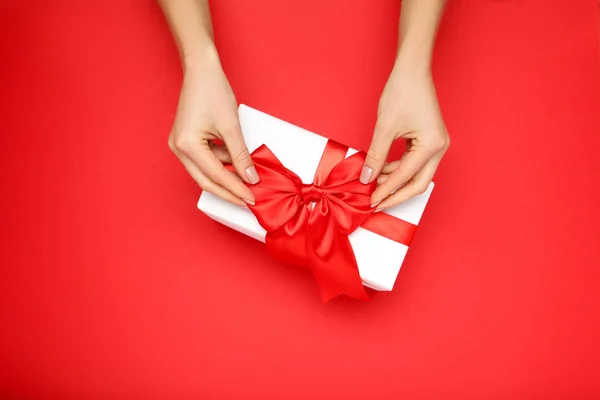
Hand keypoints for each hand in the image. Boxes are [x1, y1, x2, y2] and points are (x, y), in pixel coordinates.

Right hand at [168, 48, 258, 205]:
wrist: (201, 70)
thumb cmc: (213, 91)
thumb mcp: (231, 126)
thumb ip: (241, 155)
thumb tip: (250, 178)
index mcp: (187, 145)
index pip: (216, 175)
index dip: (236, 189)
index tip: (252, 198)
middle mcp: (178, 149)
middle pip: (206, 181)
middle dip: (229, 191)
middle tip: (248, 200)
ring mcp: (180, 146)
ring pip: (205, 172)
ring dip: (226, 176)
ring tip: (247, 181)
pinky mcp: (186, 142)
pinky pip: (204, 160)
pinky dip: (221, 164)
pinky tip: (236, 165)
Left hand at [360, 66, 448, 209]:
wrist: (411, 70)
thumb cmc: (402, 92)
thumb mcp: (384, 128)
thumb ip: (375, 156)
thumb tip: (366, 178)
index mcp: (432, 146)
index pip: (406, 177)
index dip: (387, 191)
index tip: (371, 201)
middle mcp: (439, 148)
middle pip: (418, 183)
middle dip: (396, 194)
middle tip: (377, 202)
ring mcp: (436, 145)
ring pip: (416, 174)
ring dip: (395, 180)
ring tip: (373, 183)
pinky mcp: (428, 141)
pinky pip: (414, 162)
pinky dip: (398, 168)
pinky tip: (380, 170)